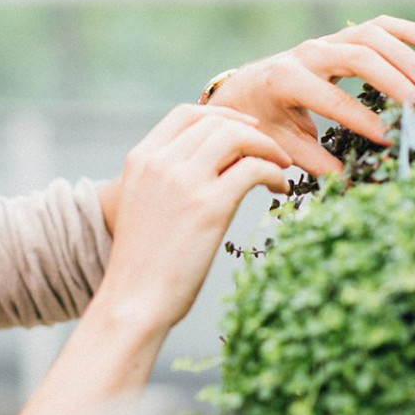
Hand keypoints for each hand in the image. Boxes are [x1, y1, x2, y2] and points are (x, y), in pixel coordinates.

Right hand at [96, 104, 290, 336]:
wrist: (134, 300)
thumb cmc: (143, 263)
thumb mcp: (144, 205)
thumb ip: (168, 178)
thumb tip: (217, 164)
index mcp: (140, 159)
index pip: (185, 114)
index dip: (222, 114)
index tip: (246, 128)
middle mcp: (160, 162)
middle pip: (216, 123)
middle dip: (251, 131)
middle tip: (272, 152)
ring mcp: (183, 181)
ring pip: (237, 136)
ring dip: (267, 147)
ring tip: (280, 167)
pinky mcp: (209, 205)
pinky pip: (252, 168)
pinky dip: (273, 173)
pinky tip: (278, 189)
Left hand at [208, 15, 414, 175]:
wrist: (243, 89)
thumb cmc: (263, 119)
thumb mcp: (281, 143)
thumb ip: (314, 162)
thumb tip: (348, 181)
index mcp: (286, 80)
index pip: (333, 100)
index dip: (363, 120)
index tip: (389, 138)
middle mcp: (306, 54)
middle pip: (357, 56)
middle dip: (391, 80)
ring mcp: (325, 42)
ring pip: (370, 35)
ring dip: (403, 55)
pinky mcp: (339, 38)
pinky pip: (376, 26)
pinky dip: (405, 31)